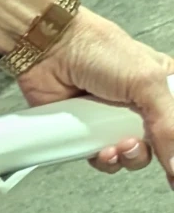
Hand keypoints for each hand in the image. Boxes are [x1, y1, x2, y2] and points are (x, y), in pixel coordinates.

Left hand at [14, 9, 173, 187]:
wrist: (50, 52)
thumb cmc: (98, 51)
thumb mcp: (146, 81)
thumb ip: (168, 124)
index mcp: (162, 86)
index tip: (171, 152)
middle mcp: (141, 105)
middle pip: (159, 144)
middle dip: (148, 151)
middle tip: (133, 144)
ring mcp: (113, 119)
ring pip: (132, 156)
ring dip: (126, 158)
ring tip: (115, 148)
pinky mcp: (88, 131)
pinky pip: (104, 159)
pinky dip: (104, 161)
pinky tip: (98, 151)